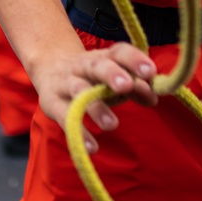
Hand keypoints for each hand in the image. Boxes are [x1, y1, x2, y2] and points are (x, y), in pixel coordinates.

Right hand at [31, 40, 157, 152]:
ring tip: (112, 125)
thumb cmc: (91, 77)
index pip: (119, 52)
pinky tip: (92, 147)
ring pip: (79, 91)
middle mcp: (83, 66)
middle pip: (97, 66)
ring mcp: (65, 83)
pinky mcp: (52, 103)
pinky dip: (79, 133)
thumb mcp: (112, 78)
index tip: (150, 72)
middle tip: (127, 86)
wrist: (48, 67)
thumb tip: (153, 98)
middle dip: (112, 75)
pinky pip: (66, 118)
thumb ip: (134, 87)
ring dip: (96, 107)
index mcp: (103, 57)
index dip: (134, 60)